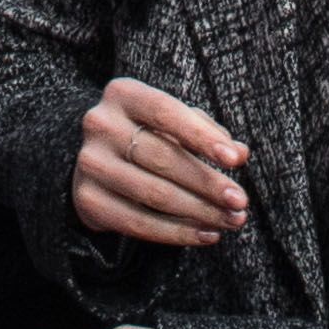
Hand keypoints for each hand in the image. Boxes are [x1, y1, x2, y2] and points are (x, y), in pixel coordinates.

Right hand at [70, 77, 250, 246]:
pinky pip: (139, 223)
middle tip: (240, 202)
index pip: (166, 112)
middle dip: (208, 183)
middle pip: (163, 158)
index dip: (202, 137)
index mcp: (123, 94)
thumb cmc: (147, 134)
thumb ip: (206, 131)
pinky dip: (178, 232)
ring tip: (231, 221)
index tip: (234, 161)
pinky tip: (206, 235)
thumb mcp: (174, 122)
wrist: (98, 159)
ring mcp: (90, 164)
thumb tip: (240, 152)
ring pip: (154, 194)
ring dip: (200, 212)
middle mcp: (100, 125)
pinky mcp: (88, 200)